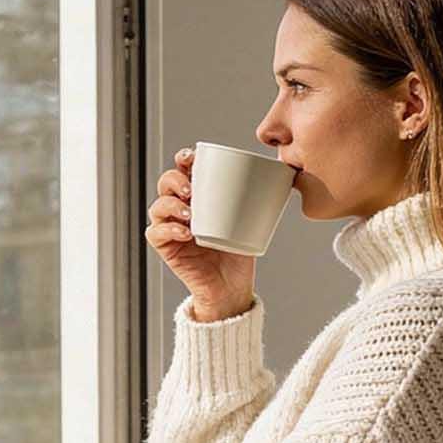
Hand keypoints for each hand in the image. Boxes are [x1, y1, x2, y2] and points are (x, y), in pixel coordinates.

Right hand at [147, 146, 257, 319]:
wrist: (232, 285)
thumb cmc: (240, 250)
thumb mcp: (251, 220)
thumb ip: (259, 198)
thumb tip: (286, 175)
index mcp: (200, 195)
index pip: (185, 169)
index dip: (184, 159)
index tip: (193, 157)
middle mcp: (181, 207)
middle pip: (166, 183)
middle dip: (174, 180)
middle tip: (191, 188)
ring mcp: (171, 226)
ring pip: (158, 206)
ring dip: (171, 205)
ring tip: (190, 213)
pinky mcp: (166, 247)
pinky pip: (156, 233)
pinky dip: (168, 229)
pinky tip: (184, 232)